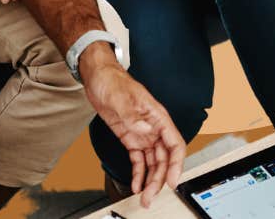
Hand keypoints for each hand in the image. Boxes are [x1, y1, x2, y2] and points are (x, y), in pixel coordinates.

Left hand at [81, 47, 185, 206]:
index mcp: (158, 116)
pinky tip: (136, 184)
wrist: (98, 78)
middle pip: (164, 158)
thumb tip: (145, 129)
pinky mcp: (131, 138)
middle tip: (152, 196)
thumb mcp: (121, 97)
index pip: (175, 143)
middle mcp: (153, 127)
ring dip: (150, 180)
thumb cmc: (113, 81)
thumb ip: (133, 115)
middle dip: (160, 179)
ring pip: (153, 162)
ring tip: (145, 196)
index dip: (176, 163)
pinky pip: (138, 160)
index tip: (171, 180)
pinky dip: (138, 173)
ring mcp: (143, 134)